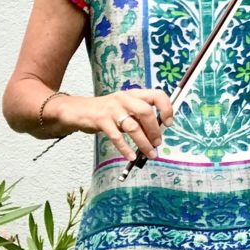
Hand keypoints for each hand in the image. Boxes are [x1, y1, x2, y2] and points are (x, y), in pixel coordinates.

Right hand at [58, 89, 173, 161]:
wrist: (81, 110)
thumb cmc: (110, 110)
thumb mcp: (127, 107)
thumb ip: (141, 115)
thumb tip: (158, 132)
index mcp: (135, 94)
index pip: (157, 95)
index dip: (166, 108)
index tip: (168, 123)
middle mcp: (125, 98)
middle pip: (145, 112)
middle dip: (154, 130)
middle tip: (158, 143)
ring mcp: (112, 109)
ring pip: (132, 127)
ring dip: (143, 142)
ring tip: (150, 153)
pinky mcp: (101, 121)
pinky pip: (116, 137)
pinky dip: (125, 148)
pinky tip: (131, 156)